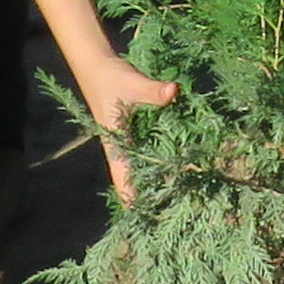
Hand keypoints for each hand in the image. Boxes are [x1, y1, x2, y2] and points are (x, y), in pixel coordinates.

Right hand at [65, 48, 177, 196]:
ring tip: (185, 194)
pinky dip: (163, 159)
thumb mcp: (131, 84)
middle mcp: (122, 148)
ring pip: (143, 166)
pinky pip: (150, 151)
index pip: (124, 182)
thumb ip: (152, 91)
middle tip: (178, 210)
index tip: (149, 220)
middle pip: (136, 180)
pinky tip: (182, 163)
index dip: (135, 202)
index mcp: (116, 146)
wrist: (97, 64)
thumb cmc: (110, 78)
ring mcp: (129, 140)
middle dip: (153, 195)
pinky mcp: (136, 130)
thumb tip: (173, 92)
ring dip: (158, 178)